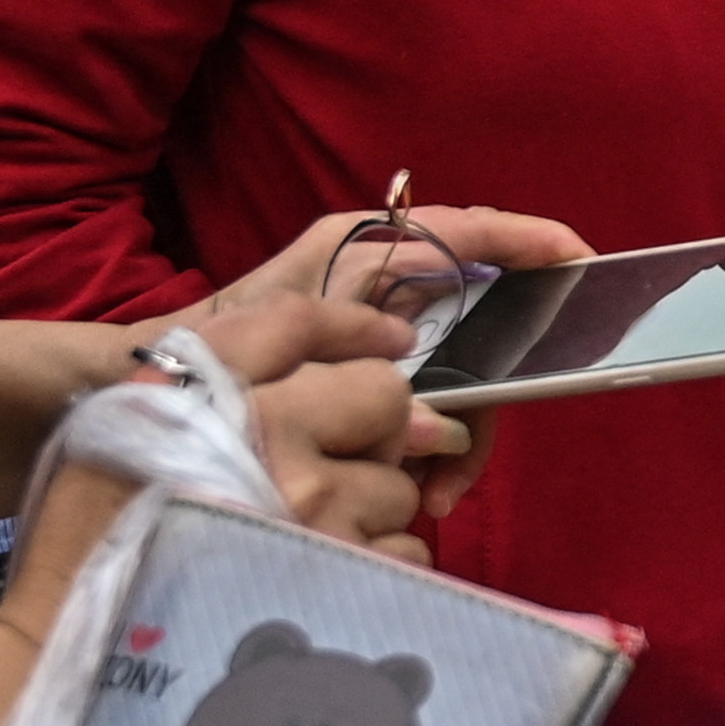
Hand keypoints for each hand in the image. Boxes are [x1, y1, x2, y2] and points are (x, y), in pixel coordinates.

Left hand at [172, 227, 567, 554]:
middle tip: (473, 452)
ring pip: (466, 382)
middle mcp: (388, 287)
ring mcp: (386, 339)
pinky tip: (419, 493)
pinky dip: (432, 456)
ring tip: (434, 496)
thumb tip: (436, 389)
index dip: (532, 239)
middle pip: (485, 324)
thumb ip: (362, 328)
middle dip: (496, 393)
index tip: (583, 261)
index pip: (471, 228)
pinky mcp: (376, 385)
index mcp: (369, 250)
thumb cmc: (213, 340)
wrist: (142, 389)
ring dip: (462, 440)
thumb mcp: (287, 321)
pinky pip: (431, 415)